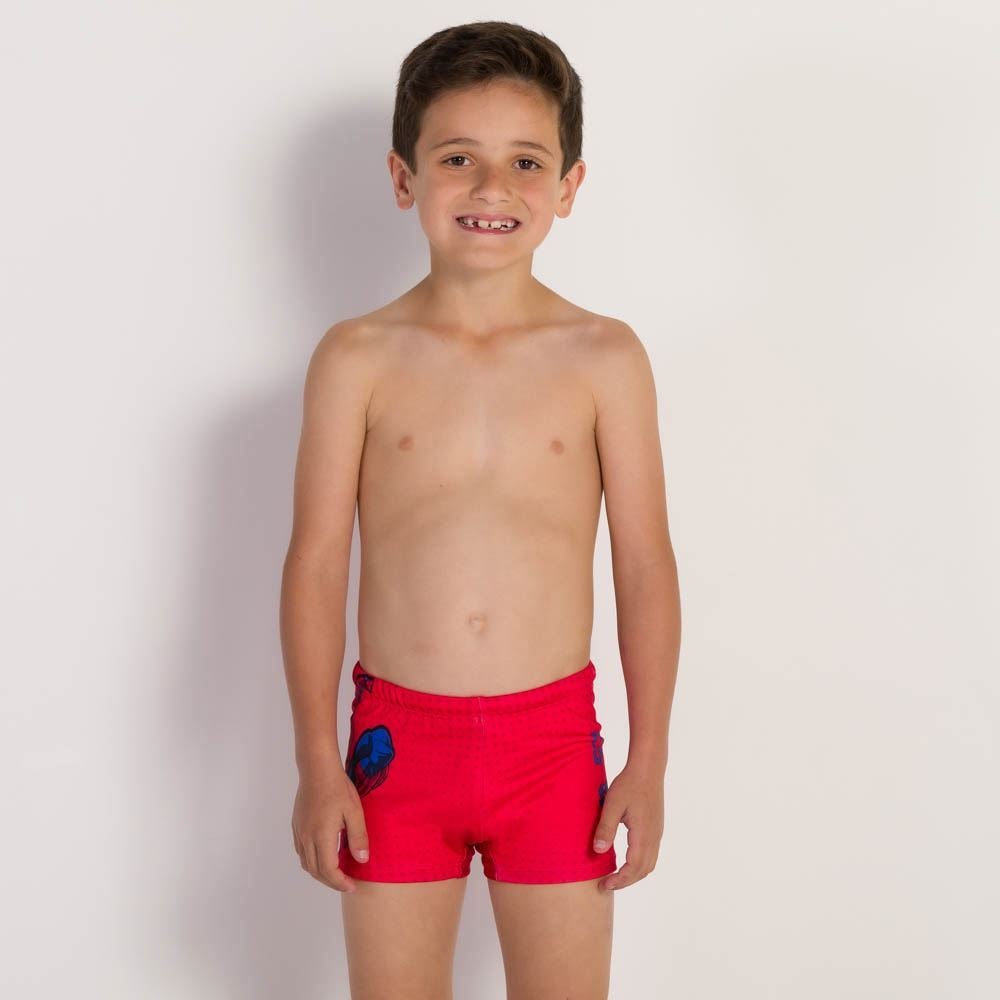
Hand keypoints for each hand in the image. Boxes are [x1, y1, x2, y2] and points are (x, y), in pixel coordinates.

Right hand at [291, 765, 368, 892]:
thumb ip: (358, 837)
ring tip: (336, 872)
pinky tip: (323, 854)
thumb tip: (361, 861)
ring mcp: (299, 832)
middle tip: (346, 882)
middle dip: (331, 881)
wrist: (317, 769)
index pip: (328, 871)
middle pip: (315, 871)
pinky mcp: (296, 825)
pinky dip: (312, 860)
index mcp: (322, 836)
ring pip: (306, 862)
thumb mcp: (354, 812)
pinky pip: (301, 851)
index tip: (352, 886)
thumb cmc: (338, 788)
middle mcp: (307, 838)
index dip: (340, 883)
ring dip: (320, 872)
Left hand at [592, 762, 664, 890]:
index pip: (633, 867)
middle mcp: (653, 837)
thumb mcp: (612, 804)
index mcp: (643, 834)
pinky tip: (627, 860)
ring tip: (616, 877)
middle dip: (626, 881)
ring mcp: (657, 833)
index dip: (620, 880)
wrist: (648, 769)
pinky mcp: (656, 828)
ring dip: (634, 874)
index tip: (604, 885)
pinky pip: (651, 854)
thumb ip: (606, 828)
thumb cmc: (629, 784)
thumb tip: (598, 851)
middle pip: (644, 870)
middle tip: (607, 885)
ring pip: (650, 864)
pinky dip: (640, 865)